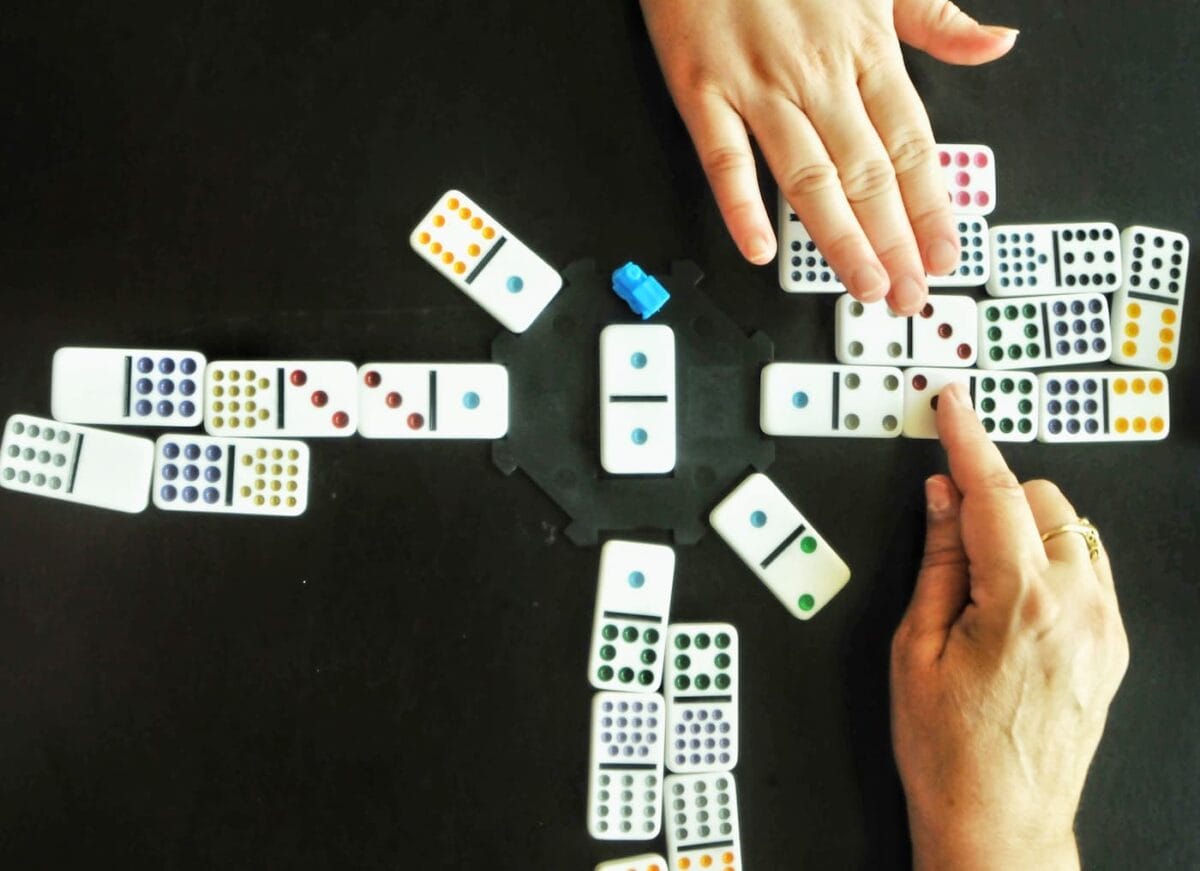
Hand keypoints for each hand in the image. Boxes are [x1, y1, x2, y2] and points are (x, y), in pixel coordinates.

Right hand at [639, 0, 1016, 313]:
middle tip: (908, 294)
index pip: (911, 146)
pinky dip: (740, 205)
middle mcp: (818, 75)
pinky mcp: (703, 91)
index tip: (946, 254)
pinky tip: (758, 248)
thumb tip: (997, 45)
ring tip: (862, 285)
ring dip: (839, 238)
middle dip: (894, 242)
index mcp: (865, 49)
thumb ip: (936, 21)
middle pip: (867, 174)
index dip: (932, 207)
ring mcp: (759, 86)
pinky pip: (724, 157)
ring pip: (808, 175)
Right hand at [890, 383, 1128, 869]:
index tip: (953, 404)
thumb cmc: (949, 751)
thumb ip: (937, 559)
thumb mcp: (915, 648)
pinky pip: (1091, 570)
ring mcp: (1104, 630)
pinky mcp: (1112, 648)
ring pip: (1074, 530)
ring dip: (1026, 528)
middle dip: (995, 494)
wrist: (998, 822)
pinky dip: (1053, 562)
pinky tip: (1014, 600)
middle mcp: (1078, 609)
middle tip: (950, 527)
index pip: (993, 492)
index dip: (967, 438)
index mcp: (1021, 603)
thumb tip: (944, 498)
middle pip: (1043, 499)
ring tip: (981, 577)